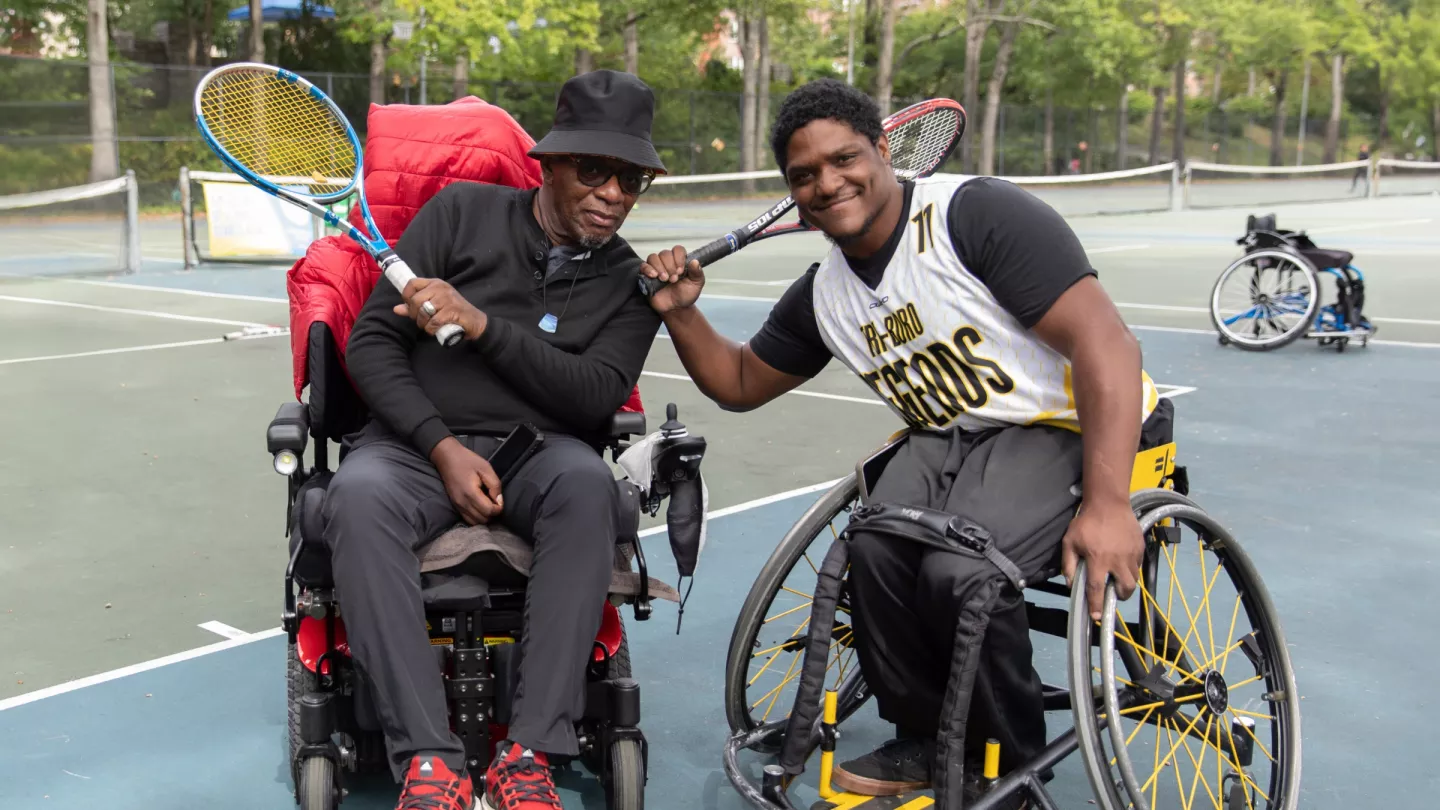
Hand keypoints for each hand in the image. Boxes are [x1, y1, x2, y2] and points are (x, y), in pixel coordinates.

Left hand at [394, 278, 486, 340]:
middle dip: (414, 314)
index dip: (406, 296)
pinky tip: (435, 329)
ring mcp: (447, 299)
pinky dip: (431, 329)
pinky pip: (433, 322)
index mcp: (435, 283)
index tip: (410, 307)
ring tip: (428, 326)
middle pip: (415, 300)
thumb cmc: (453, 312)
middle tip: (420, 320)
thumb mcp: (434, 305)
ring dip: (423, 323)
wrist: (475, 321)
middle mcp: (441, 288)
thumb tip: (396, 309)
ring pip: (423, 311)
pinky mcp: (452, 311)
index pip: (412, 283)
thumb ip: (415, 307)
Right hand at [430, 437, 502, 524]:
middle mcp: (462, 503)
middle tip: (495, 502)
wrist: (447, 458)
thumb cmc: (468, 461)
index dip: (498, 508)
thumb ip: (495, 486)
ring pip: (475, 522)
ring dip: (485, 517)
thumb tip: (499, 501)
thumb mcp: (486, 468)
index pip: (488, 511)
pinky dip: (476, 517)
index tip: (500, 499)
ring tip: (488, 504)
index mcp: (471, 493)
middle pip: (483, 519)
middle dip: (492, 514)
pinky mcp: (455, 505)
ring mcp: (457, 505)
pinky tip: (480, 507)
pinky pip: (467, 519)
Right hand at [640, 246, 704, 313]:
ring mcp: (656, 268)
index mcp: (679, 261)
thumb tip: (694, 261)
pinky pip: (643, 266)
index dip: (679, 258)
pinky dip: (648, 269)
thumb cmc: (686, 295)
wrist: (675, 309)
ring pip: (653, 257)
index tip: (681, 271)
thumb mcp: (696, 284)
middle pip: (665, 253)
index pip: (678, 250)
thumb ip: (697, 273)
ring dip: (660, 267)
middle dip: (670, 266)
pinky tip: (654, 276)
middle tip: (674, 279)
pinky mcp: (647, 275)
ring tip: (664, 279)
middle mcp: (667, 262)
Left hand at [1061, 497, 1143, 620]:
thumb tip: (1070, 584)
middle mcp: (1117, 560)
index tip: (1096, 617)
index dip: (1096, 604)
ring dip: (1126, 583)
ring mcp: (1131, 555)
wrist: (1109, 503)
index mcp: (1098, 560)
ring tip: (1117, 578)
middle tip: (1112, 594)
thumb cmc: (1086, 522)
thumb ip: (1068, 563)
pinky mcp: (1140, 548)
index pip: (1097, 588)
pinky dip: (1132, 570)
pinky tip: (1123, 563)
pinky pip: (1138, 566)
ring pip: (1134, 579)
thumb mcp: (1070, 541)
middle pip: (1124, 589)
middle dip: (1119, 597)